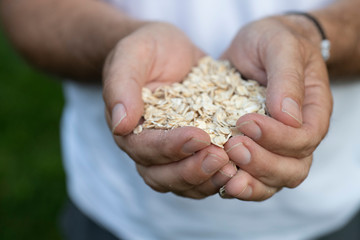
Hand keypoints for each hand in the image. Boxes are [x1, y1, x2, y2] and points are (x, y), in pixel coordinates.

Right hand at [103, 22, 236, 197]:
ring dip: (207, 180)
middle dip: (192, 170)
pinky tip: (239, 169)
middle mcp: (147, 148)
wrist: (170, 51)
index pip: (144, 148)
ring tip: (233, 169)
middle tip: (220, 158)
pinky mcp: (192, 154)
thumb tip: (120, 124)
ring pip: (182, 183)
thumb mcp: (132, 55)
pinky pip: (201, 177)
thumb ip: (122, 86)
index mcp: (129, 128)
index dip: (171, 147)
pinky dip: (217, 178)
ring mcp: (170, 154)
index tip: (200, 136)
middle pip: (162, 175)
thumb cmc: (148, 50)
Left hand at [220, 16, 332, 200]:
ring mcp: (274, 146)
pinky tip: (218, 177)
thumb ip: (286, 77)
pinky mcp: (252, 149)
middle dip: (262, 163)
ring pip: (272, 181)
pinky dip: (236, 181)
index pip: (305, 138)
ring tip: (224, 174)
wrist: (257, 45)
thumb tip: (288, 116)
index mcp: (312, 111)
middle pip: (292, 169)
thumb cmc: (273, 41)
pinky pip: (250, 176)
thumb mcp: (280, 46)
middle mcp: (296, 135)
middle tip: (232, 147)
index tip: (246, 122)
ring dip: (249, 182)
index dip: (278, 138)